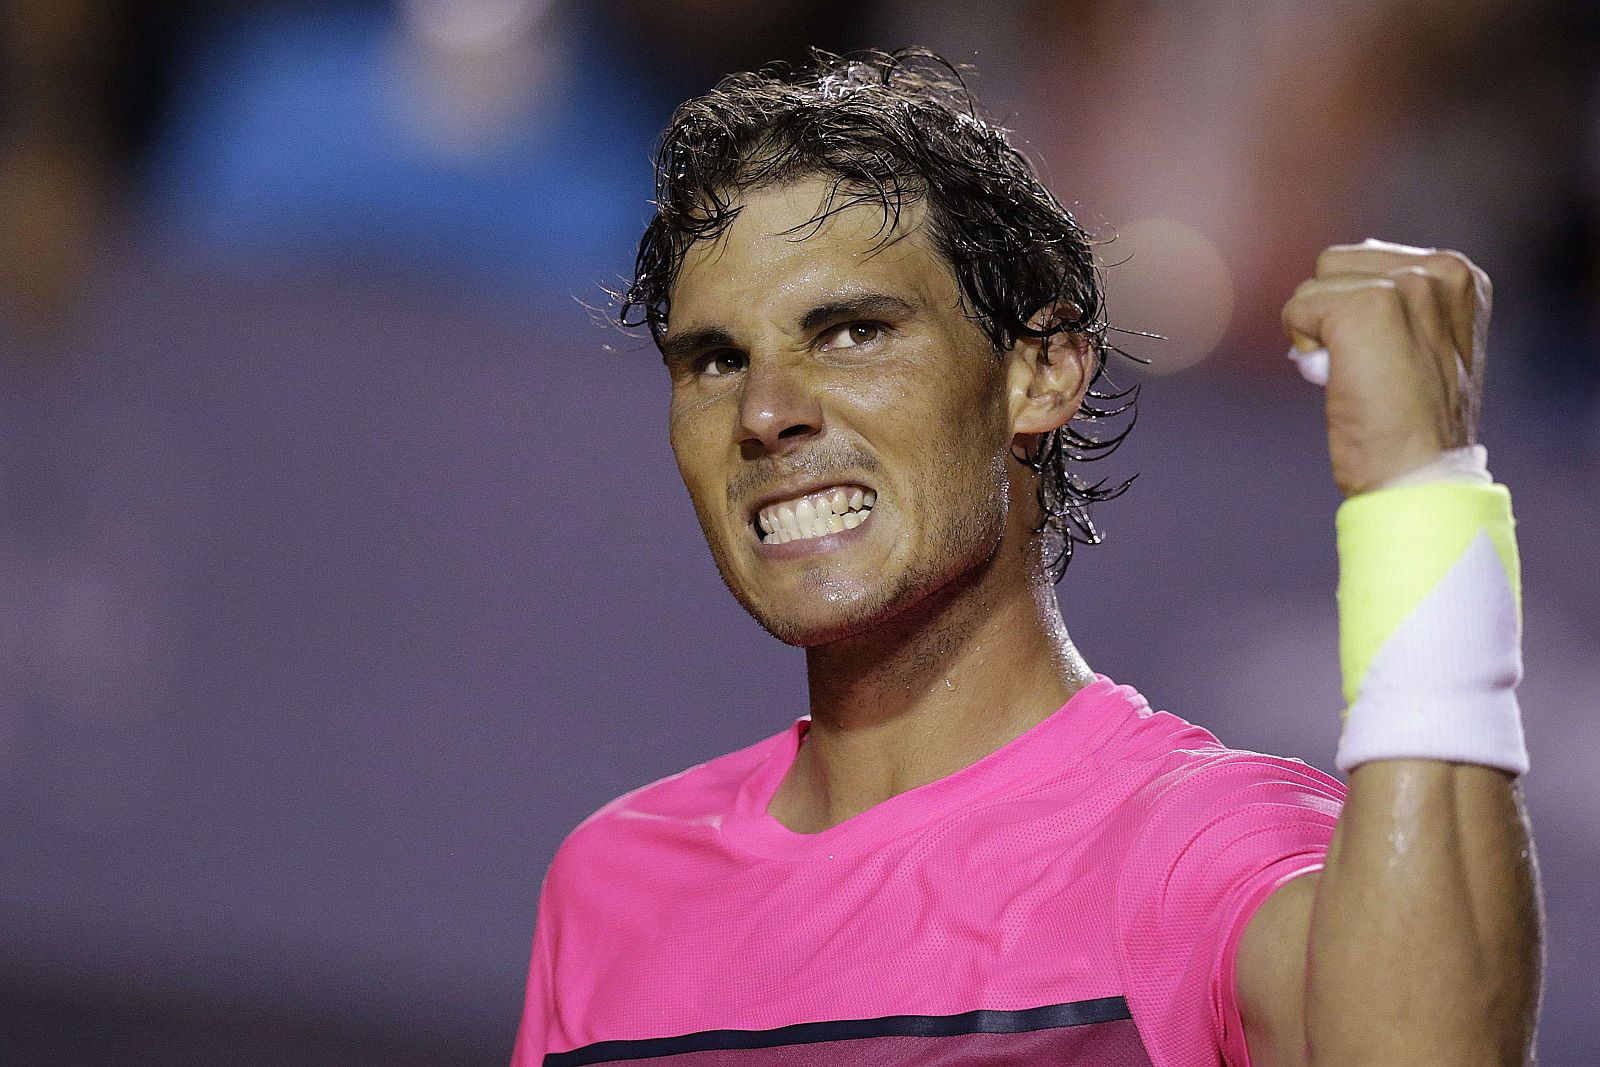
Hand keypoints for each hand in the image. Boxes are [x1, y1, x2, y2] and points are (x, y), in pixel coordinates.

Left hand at [1281, 239, 1490, 496]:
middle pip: (1335, 265)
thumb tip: (1345, 270)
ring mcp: (1404, 285)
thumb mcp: (1426, 344)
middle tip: (1368, 370)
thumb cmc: (1416, 424)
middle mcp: (1437, 270)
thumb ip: (1401, 303)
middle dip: (1332, 315)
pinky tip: (1340, 379)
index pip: (1366, 260)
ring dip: (1317, 332)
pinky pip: (1295, 309)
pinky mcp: (1366, 307)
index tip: (1388, 359)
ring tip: (1358, 375)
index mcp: (1457, 275)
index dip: (1354, 313)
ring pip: (1312, 286)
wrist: (1421, 475)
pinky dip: (1303, 348)